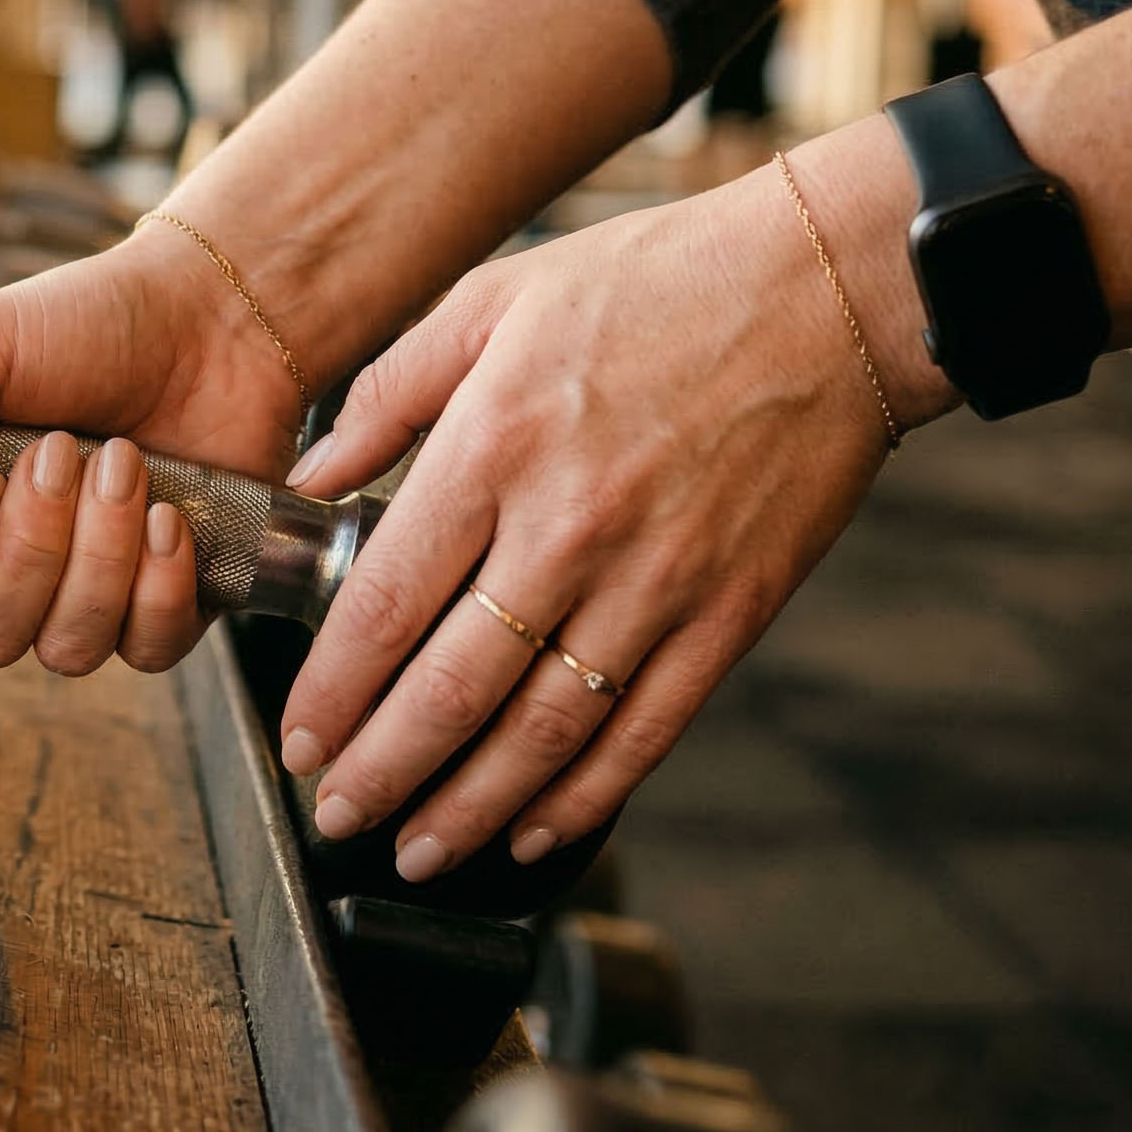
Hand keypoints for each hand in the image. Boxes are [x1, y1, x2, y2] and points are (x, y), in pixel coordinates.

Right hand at [0, 225, 304, 672]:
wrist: (208, 315)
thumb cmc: (83, 324)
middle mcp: (6, 570)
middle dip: (33, 543)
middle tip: (65, 450)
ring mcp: (86, 594)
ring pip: (69, 647)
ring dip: (101, 550)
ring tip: (126, 461)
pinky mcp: (166, 604)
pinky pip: (148, 649)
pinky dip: (160, 582)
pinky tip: (168, 513)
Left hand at [278, 150, 940, 882]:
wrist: (830, 289)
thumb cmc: (657, 281)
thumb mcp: (494, 300)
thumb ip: (388, 393)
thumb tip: (308, 481)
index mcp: (496, 446)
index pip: (385, 604)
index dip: (333, 692)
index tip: (300, 741)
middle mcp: (569, 529)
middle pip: (451, 690)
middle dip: (381, 773)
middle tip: (337, 816)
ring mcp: (657, 582)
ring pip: (542, 733)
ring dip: (469, 808)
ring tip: (416, 850)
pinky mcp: (731, 614)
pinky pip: (643, 733)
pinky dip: (584, 798)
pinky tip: (533, 833)